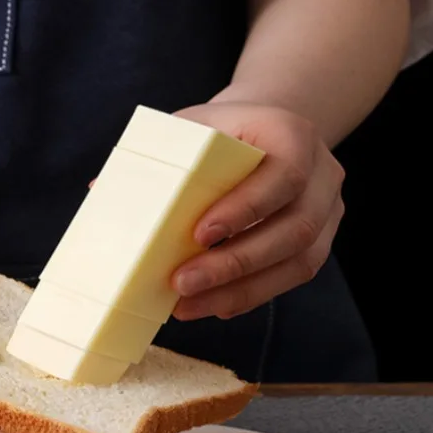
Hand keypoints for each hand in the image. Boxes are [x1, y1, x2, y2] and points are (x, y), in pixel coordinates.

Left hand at [170, 100, 344, 320]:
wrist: (262, 134)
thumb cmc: (221, 134)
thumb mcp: (194, 127)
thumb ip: (162, 155)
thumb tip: (105, 192)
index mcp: (295, 134)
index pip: (285, 175)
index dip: (245, 209)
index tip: (200, 235)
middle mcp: (322, 175)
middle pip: (294, 229)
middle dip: (235, 263)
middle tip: (183, 282)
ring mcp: (327, 213)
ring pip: (298, 263)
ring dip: (239, 291)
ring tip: (188, 305)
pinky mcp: (317, 244)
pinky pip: (289, 278)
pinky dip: (248, 296)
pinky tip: (211, 305)